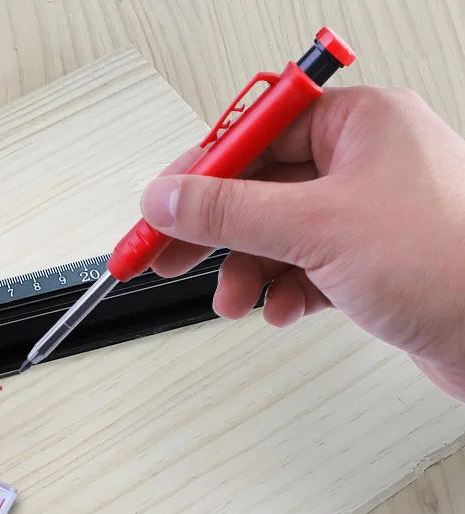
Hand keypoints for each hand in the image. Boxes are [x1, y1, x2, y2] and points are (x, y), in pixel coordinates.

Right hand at [140, 86, 464, 400]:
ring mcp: (366, 215)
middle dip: (215, 234)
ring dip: (248, 272)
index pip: (253, 135)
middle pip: (258, 190)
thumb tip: (169, 198)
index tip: (157, 208)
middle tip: (165, 257)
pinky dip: (284, 291)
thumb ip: (230, 212)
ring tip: (236, 300)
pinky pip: (304, 268)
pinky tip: (284, 309)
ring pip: (277, 236)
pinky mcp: (369, 262)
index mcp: (359, 125)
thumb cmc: (450, 263)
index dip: (197, 175)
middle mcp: (362, 164)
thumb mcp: (316, 228)